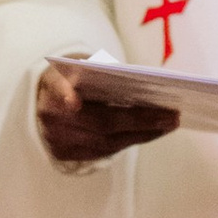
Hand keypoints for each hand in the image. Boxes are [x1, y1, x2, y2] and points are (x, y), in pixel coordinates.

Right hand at [37, 61, 179, 169]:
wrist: (46, 96)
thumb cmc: (75, 75)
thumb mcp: (84, 63)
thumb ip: (103, 70)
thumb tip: (145, 84)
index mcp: (52, 84)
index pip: (58, 89)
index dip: (64, 95)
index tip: (73, 102)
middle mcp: (50, 114)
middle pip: (99, 123)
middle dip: (139, 121)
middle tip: (170, 117)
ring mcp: (55, 138)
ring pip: (105, 143)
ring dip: (142, 135)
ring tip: (168, 124)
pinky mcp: (63, 154)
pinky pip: (103, 152)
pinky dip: (130, 141)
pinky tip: (152, 132)